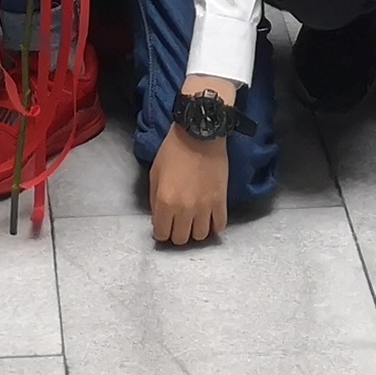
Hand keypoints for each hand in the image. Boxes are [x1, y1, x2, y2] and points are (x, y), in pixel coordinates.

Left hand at [149, 79, 239, 247]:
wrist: (200, 135)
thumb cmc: (173, 150)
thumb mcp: (154, 174)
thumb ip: (155, 200)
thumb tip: (159, 217)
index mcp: (165, 202)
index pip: (161, 234)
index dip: (161, 231)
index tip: (164, 225)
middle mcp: (184, 210)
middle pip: (181, 239)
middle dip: (177, 234)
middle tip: (179, 223)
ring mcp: (204, 208)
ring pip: (201, 237)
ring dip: (196, 231)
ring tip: (195, 221)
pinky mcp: (221, 202)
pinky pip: (220, 226)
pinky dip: (215, 226)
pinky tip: (210, 218)